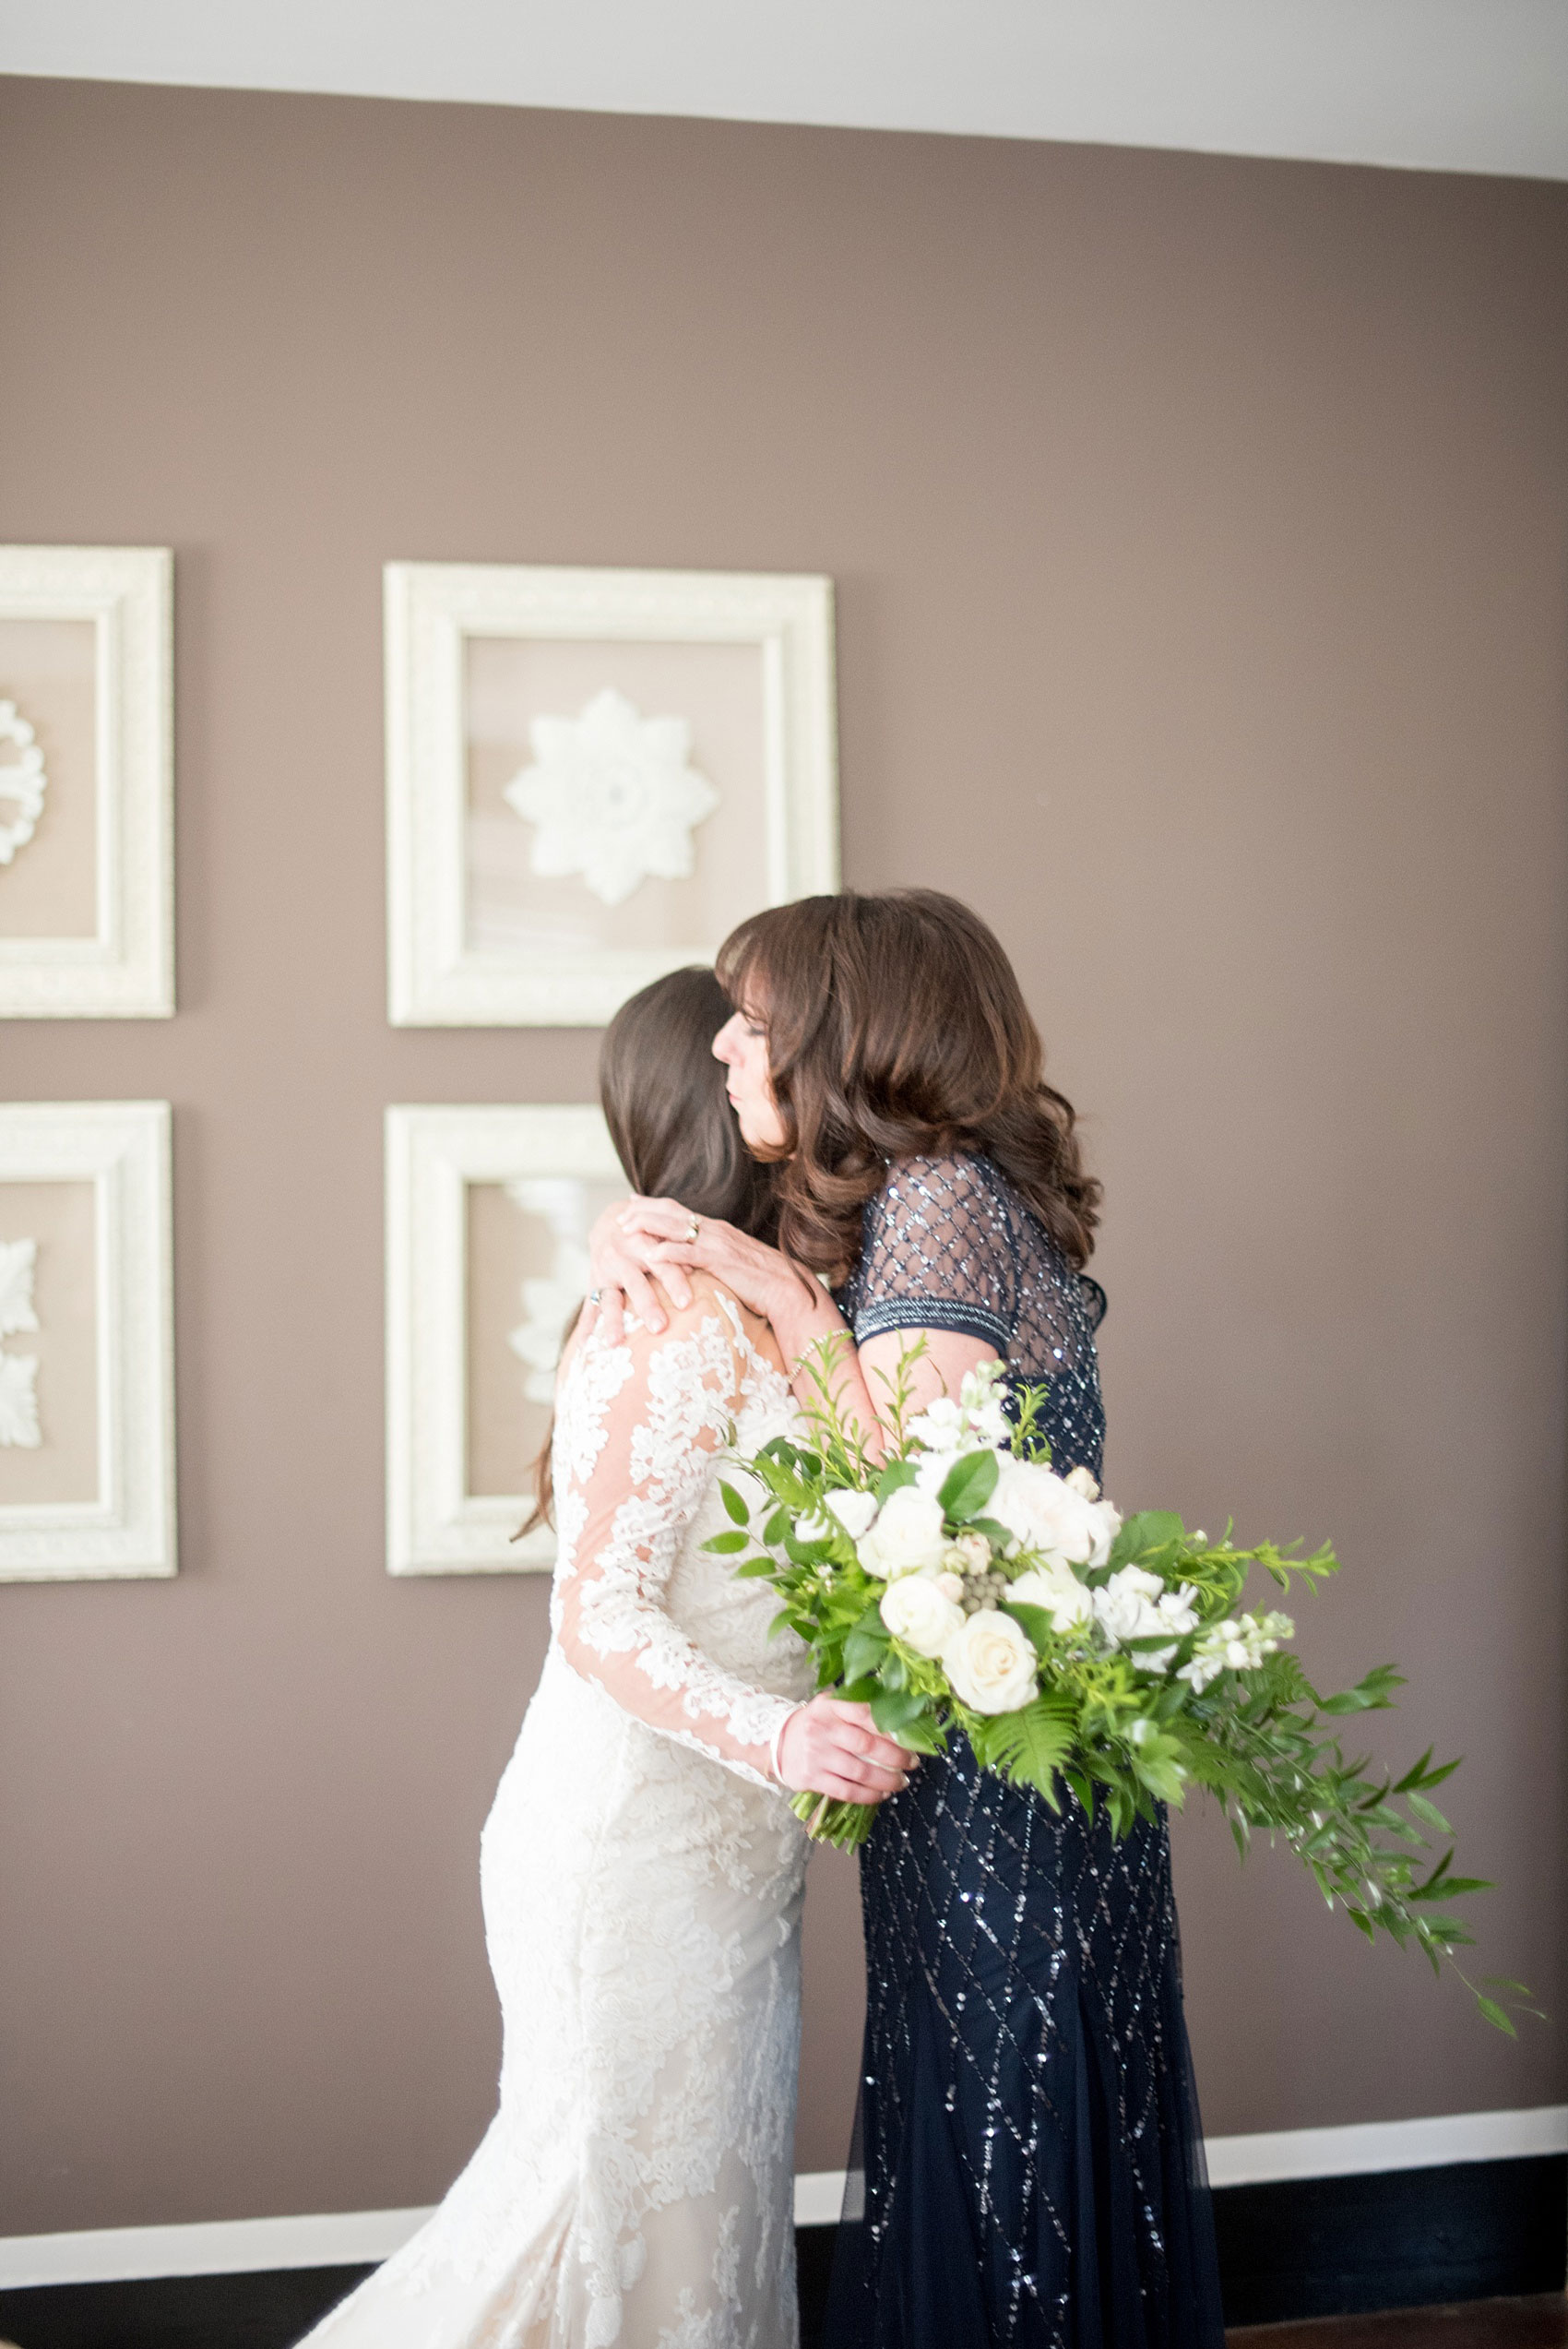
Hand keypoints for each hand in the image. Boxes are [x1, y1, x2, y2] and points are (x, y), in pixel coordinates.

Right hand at [580, 1203, 692, 1342]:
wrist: (609, 1221)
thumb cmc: (646, 1232)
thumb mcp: (659, 1234)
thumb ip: (675, 1251)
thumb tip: (693, 1268)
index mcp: (642, 1243)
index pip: (662, 1264)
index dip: (674, 1282)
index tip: (687, 1302)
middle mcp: (621, 1258)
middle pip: (636, 1284)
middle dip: (647, 1306)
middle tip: (660, 1327)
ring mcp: (604, 1272)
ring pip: (609, 1299)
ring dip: (612, 1321)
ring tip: (614, 1342)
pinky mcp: (592, 1284)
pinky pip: (588, 1307)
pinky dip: (586, 1327)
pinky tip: (584, 1346)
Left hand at [618, 1199, 821, 1340]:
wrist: (787, 1288)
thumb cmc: (761, 1280)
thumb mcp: (732, 1261)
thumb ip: (713, 1255)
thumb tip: (695, 1259)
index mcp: (716, 1229)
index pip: (679, 1210)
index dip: (654, 1205)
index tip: (633, 1202)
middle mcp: (714, 1230)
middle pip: (672, 1213)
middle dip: (643, 1212)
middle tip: (620, 1215)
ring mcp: (717, 1243)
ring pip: (675, 1228)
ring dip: (648, 1226)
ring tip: (625, 1230)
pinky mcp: (721, 1261)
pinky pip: (689, 1253)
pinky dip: (668, 1252)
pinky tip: (650, 1255)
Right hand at [775, 1695, 917, 1803]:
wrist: (776, 1744)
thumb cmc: (814, 1724)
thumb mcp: (829, 1707)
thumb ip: (856, 1707)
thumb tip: (897, 1713)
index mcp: (830, 1707)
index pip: (864, 1713)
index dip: (890, 1726)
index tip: (910, 1736)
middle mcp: (823, 1729)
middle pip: (867, 1745)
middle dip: (896, 1756)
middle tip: (912, 1763)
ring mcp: (816, 1755)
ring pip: (860, 1771)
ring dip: (887, 1779)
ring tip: (902, 1781)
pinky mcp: (812, 1779)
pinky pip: (846, 1791)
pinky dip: (868, 1795)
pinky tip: (882, 1794)